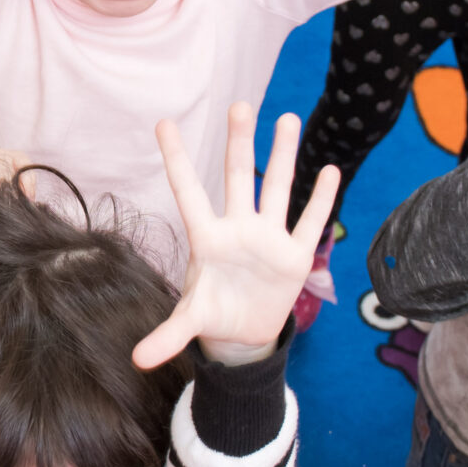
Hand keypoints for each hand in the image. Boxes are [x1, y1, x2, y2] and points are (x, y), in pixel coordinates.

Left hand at [132, 107, 339, 368]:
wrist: (244, 334)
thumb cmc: (212, 314)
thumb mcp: (189, 323)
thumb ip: (166, 336)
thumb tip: (137, 360)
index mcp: (207, 239)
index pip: (188, 191)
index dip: (176, 159)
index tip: (163, 122)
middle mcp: (238, 229)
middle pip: (238, 179)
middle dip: (240, 144)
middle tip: (241, 105)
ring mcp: (268, 238)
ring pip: (277, 189)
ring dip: (284, 156)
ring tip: (287, 118)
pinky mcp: (295, 256)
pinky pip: (310, 223)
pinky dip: (321, 199)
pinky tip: (330, 170)